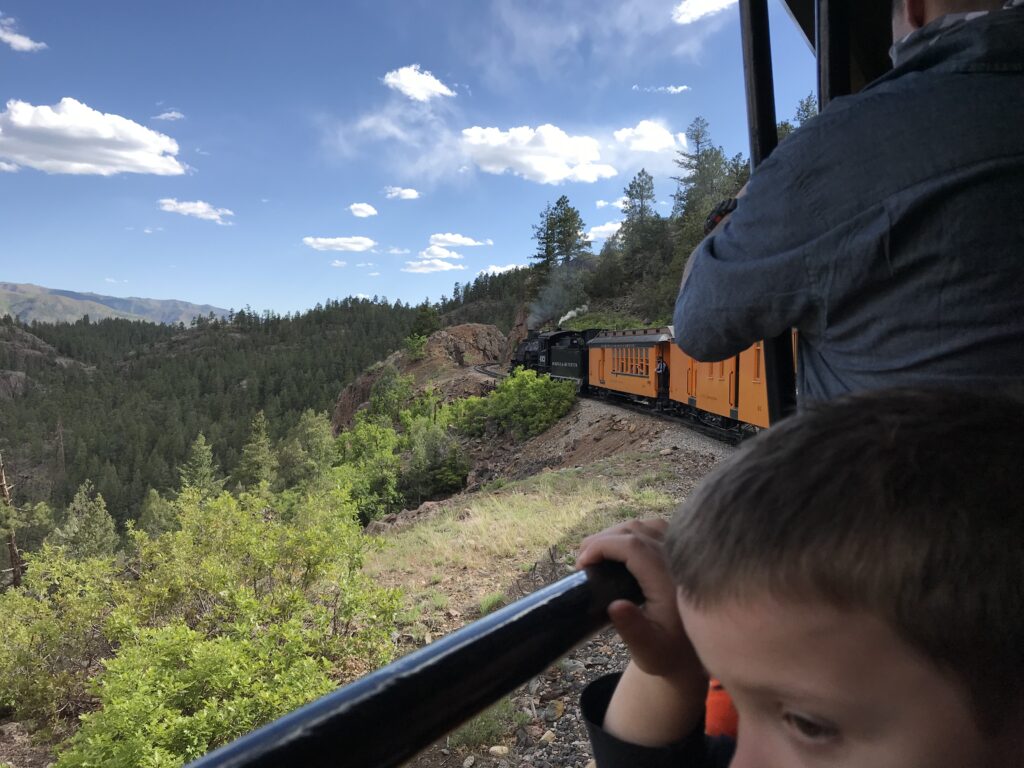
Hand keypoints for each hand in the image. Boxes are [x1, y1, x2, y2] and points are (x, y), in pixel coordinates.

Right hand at [577, 520, 701, 686]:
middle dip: (603, 539)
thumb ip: (633, 630)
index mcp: (670, 582)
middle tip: (582, 561)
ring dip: (617, 534)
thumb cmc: (666, 653)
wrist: (693, 654)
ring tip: (597, 554)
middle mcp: (679, 561)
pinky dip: (633, 532)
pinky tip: (620, 551)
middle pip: (636, 530)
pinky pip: (655, 528)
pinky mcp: (682, 551)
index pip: (633, 546)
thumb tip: (615, 605)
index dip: (602, 546)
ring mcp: (683, 552)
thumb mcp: (648, 651)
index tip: (581, 564)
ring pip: (645, 525)